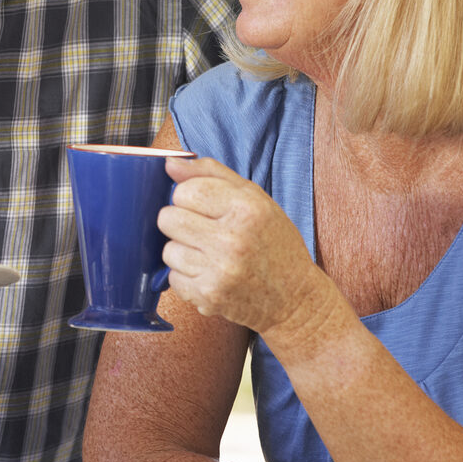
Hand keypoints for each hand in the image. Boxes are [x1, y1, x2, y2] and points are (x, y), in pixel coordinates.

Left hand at [158, 155, 327, 334]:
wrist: (294, 298)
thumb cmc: (274, 243)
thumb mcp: (254, 198)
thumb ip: (211, 174)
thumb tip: (170, 163)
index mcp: (247, 208)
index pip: (186, 190)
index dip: (187, 196)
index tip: (200, 205)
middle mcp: (233, 239)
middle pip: (168, 219)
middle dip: (179, 222)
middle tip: (202, 230)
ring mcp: (220, 271)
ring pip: (168, 250)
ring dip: (182, 251)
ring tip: (209, 254)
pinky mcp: (209, 296)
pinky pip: (173, 278)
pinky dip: (186, 276)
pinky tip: (209, 274)